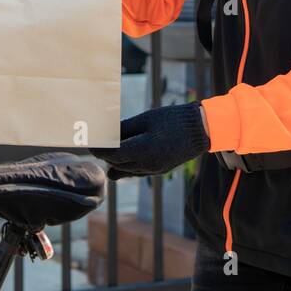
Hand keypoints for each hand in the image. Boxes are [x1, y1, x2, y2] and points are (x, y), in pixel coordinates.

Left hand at [90, 103, 209, 180]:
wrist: (201, 130)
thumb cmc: (173, 119)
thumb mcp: (146, 119)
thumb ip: (125, 128)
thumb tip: (106, 133)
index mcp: (143, 149)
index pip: (112, 154)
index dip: (98, 148)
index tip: (89, 141)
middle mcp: (147, 164)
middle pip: (117, 163)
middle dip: (104, 154)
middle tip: (95, 142)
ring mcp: (154, 169)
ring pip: (125, 170)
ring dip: (114, 161)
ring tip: (106, 149)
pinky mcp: (159, 170)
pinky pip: (137, 171)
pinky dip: (126, 165)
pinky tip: (120, 158)